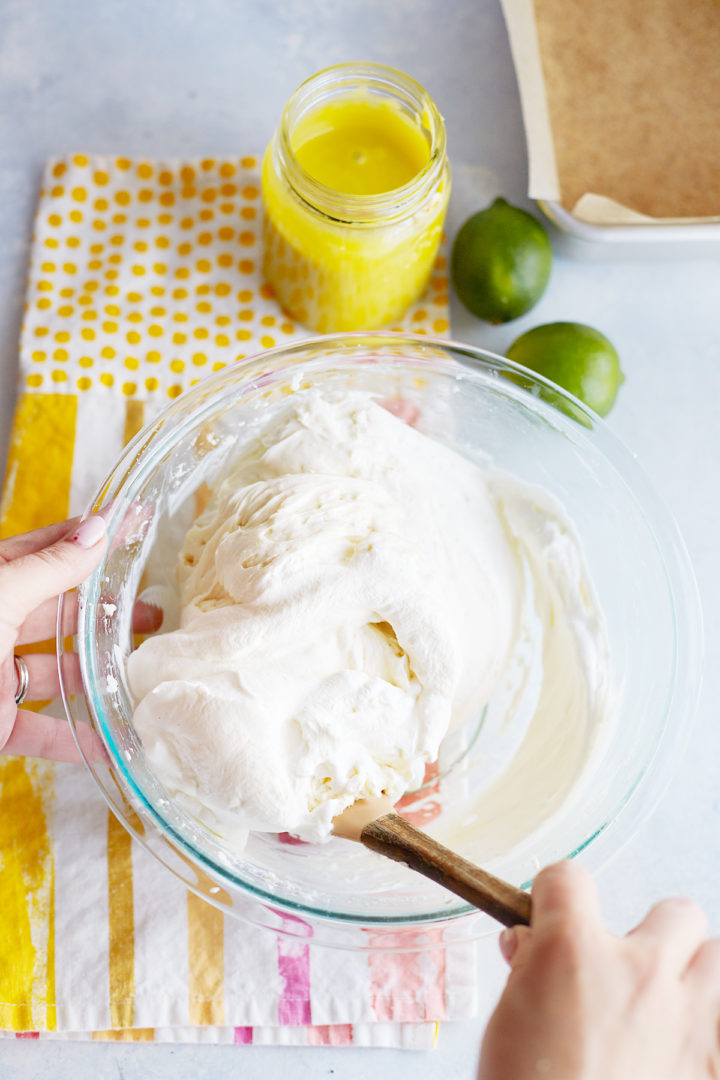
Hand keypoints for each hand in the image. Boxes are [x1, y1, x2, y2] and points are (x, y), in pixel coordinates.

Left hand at [0, 515, 159, 762]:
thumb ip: (50, 567)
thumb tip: (97, 529)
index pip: (48, 549)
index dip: (91, 538)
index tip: (136, 526)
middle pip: (58, 612)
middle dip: (105, 612)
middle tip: (152, 612)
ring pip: (55, 672)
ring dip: (98, 676)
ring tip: (144, 673)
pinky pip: (42, 730)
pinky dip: (78, 738)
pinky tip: (114, 738)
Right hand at [478, 861, 719, 1079]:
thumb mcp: (505, 1020)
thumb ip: (527, 972)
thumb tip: (529, 948)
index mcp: (573, 949)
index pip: (567, 878)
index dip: (552, 898)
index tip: (547, 919)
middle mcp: (639, 970)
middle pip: (675, 912)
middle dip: (650, 934)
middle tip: (624, 971)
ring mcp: (685, 1018)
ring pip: (716, 957)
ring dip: (693, 974)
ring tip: (665, 1006)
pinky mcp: (707, 1065)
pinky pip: (718, 1025)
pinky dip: (699, 1031)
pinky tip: (672, 1055)